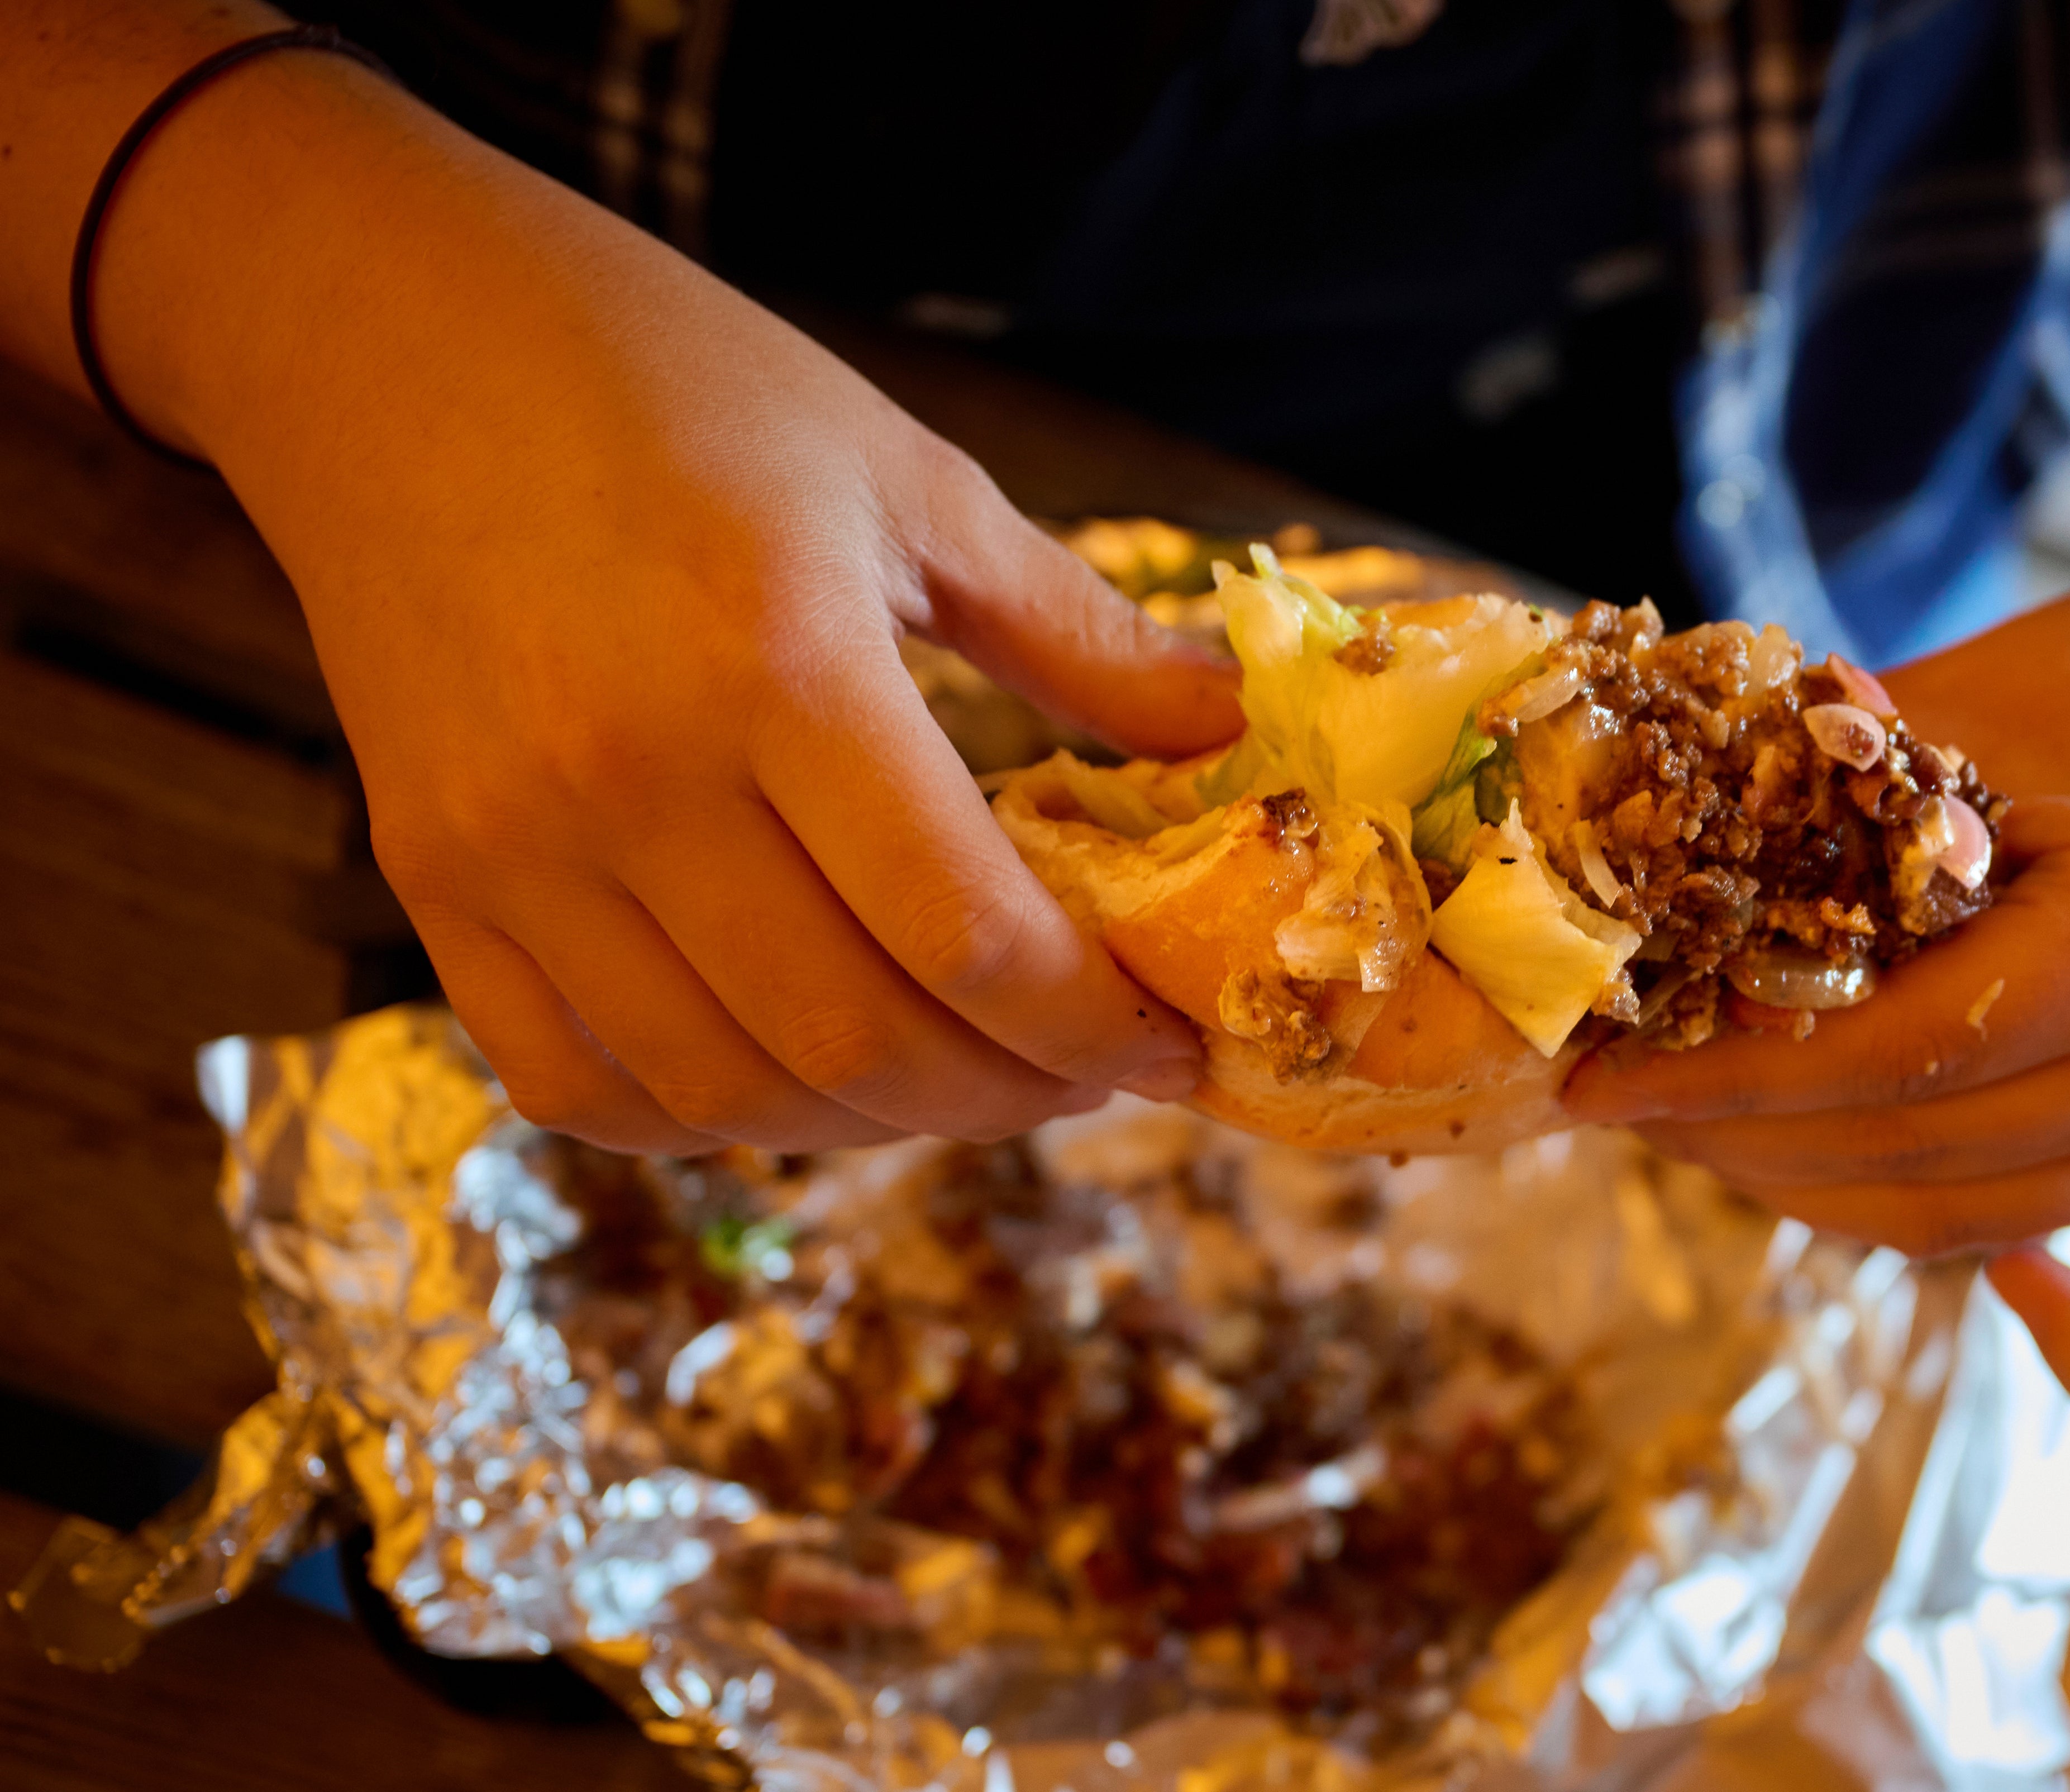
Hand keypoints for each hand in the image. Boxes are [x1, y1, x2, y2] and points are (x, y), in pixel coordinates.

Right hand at [115, 56, 1241, 1153]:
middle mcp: (628, 776)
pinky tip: (792, 1073)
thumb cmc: (674, 386)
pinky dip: (702, 1118)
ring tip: (962, 1075)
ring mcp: (509, 847)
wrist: (397, 339)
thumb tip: (1225, 727)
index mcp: (777, 660)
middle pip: (855, 1039)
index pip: (966, 931)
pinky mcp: (428, 880)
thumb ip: (1074, 629)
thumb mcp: (904, 476)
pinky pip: (572, 1083)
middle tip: (1083, 1072)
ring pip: (724, 1089)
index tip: (1167, 1044)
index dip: (1094, 1025)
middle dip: (1007, 1095)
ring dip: (874, 1122)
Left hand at [1567, 500, 2069, 1399]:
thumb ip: (1816, 831)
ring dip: (1811, 1195)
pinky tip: (1989, 1277)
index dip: (1725, 1081)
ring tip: (1693, 1135)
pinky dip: (2068, 1335)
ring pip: (1964, 1222)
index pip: (1894, 1058)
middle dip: (1737, 1141)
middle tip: (1617, 1101)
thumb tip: (1642, 936)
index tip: (1598, 1079)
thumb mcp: (1943, 726)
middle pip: (1915, 1157)